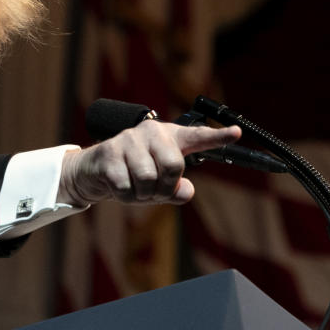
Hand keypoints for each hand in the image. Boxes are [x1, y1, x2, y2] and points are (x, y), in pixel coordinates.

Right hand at [58, 121, 240, 205]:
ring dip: (143, 194)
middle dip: (165, 187)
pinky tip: (119, 187)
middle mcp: (151, 132)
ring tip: (135, 188)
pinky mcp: (109, 154)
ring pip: (148, 179)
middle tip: (155, 190)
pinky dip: (126, 197)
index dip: (218, 136)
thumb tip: (186, 191)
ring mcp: (128, 141)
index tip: (236, 133)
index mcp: (170, 137)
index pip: (198, 136)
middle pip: (173, 166)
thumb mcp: (160, 185)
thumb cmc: (133, 175)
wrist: (93, 170)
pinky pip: (126, 187)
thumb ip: (177, 189)